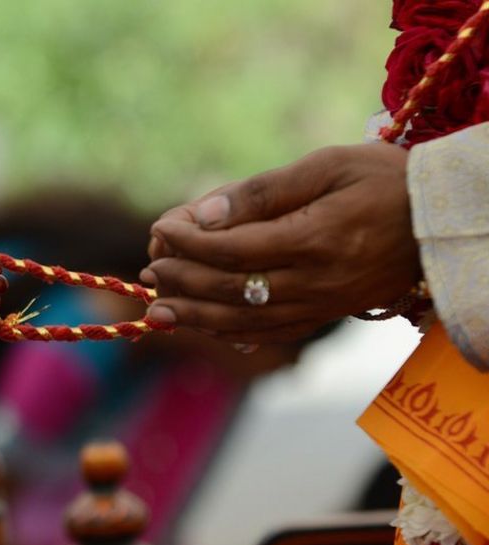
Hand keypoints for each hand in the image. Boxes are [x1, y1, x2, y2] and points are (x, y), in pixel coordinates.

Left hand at [139, 143, 421, 342]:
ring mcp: (322, 305)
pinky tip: (201, 325)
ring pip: (244, 320)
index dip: (189, 242)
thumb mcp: (325, 166)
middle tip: (150, 266)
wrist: (441, 220)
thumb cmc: (383, 179)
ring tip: (156, 308)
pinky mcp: (327, 315)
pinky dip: (229, 330)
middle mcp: (316, 281)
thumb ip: (261, 192)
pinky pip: (270, 332)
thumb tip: (203, 215)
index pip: (233, 249)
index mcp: (315, 238)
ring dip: (195, 315)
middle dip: (183, 279)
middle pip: (231, 289)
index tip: (161, 228)